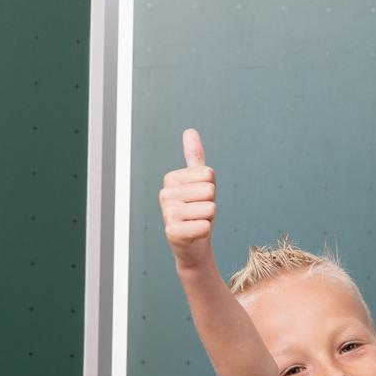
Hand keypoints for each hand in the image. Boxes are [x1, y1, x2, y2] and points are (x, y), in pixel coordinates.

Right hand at [159, 128, 216, 269]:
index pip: (208, 174)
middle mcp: (165, 194)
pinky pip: (205, 226)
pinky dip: (205, 232)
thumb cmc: (198, 211)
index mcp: (171, 179)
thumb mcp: (200, 182)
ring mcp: (167, 213)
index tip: (200, 199)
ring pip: (210, 208)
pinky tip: (194, 234)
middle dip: (211, 204)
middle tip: (200, 213)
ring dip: (208, 219)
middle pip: (209, 190)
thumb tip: (190, 130)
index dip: (211, 190)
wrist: (194, 245)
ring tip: (197, 223)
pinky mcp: (172, 232)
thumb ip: (194, 158)